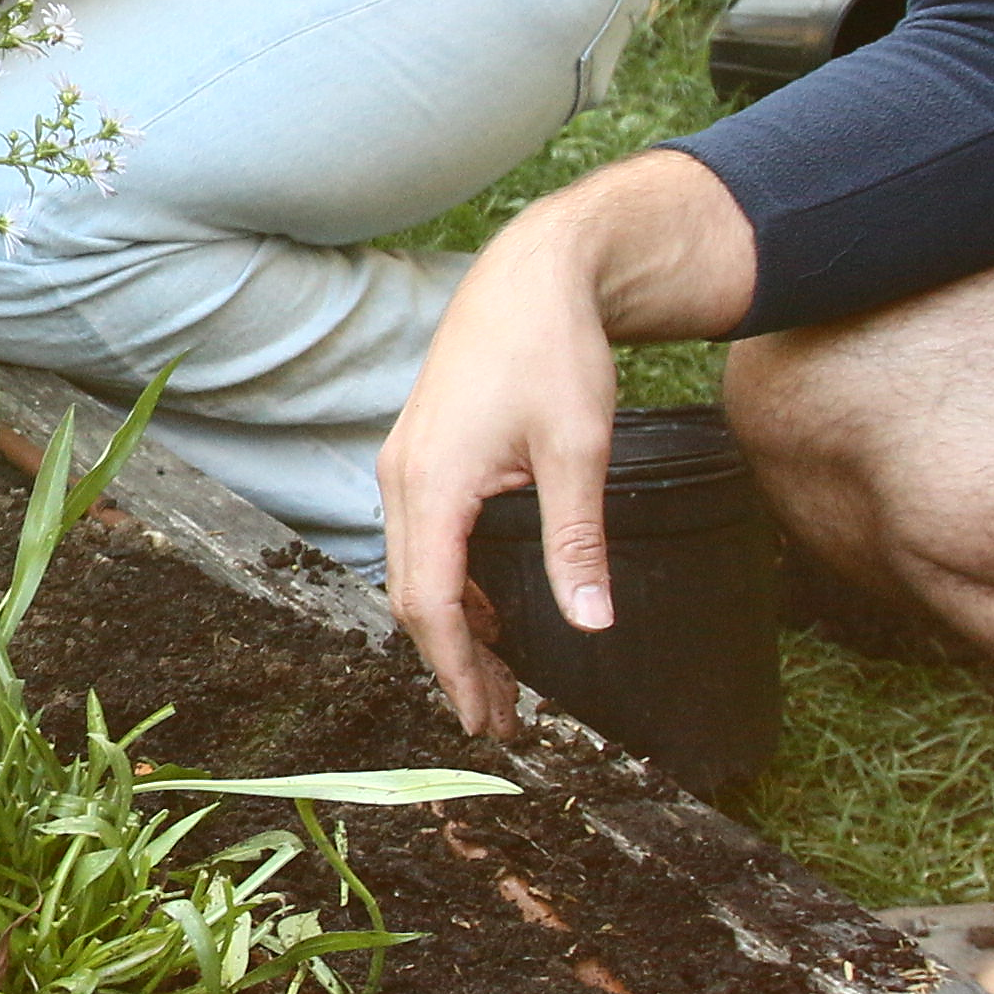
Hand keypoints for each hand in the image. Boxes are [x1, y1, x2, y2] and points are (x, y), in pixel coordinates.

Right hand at [377, 152, 751, 735]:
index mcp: (431, 483)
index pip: (430, 602)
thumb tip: (592, 626)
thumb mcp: (578, 451)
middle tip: (502, 718)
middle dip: (453, 662)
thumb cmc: (553, 350)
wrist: (533, 273)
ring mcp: (405, 464)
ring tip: (501, 677)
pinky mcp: (420, 453)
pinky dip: (449, 584)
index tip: (490, 721)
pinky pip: (420, 539)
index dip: (458, 670)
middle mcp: (402, 478)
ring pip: (411, 569)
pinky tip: (489, 608)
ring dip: (450, 625)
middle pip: (411, 596)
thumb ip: (577, 543)